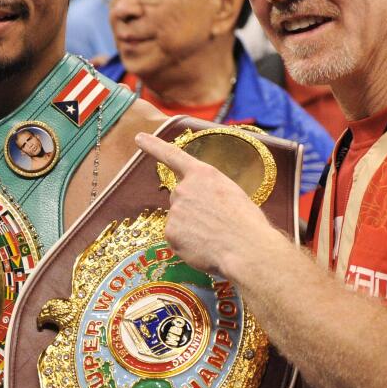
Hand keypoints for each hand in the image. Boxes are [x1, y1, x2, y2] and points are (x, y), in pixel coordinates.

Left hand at [135, 133, 279, 279]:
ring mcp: (174, 210)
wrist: (247, 249)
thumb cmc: (247, 223)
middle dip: (193, 210)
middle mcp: (183, 188)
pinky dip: (188, 244)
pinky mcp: (170, 232)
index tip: (139, 138)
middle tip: (216, 223)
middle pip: (180, 197)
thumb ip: (210, 192)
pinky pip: (177, 238)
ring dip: (192, 228)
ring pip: (179, 220)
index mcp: (203, 174)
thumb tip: (203, 206)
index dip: (154, 145)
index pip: (172, 155)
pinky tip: (205, 247)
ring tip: (215, 236)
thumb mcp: (232, 194)